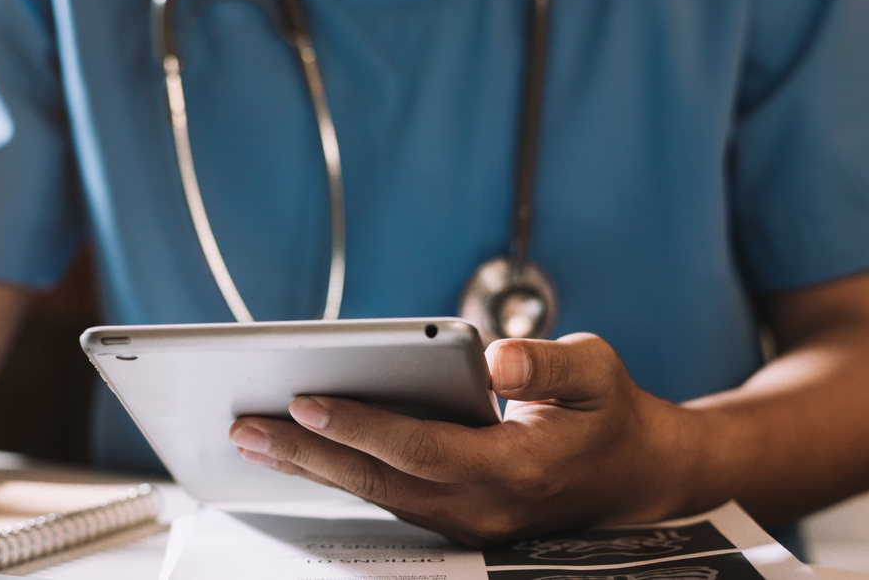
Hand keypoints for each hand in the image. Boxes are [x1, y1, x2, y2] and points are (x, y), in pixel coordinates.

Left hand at [228, 333, 694, 547]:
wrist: (635, 477)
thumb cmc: (609, 416)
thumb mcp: (597, 373)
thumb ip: (548, 366)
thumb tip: (497, 359)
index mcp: (516, 470)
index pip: (421, 449)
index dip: (361, 425)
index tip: (307, 400)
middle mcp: (483, 507)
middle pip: (379, 481)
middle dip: (308, 453)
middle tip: (247, 427)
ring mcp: (466, 522)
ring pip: (375, 494)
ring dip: (313, 466)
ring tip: (256, 438)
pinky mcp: (454, 518)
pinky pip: (386, 497)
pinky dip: (340, 473)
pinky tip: (303, 452)